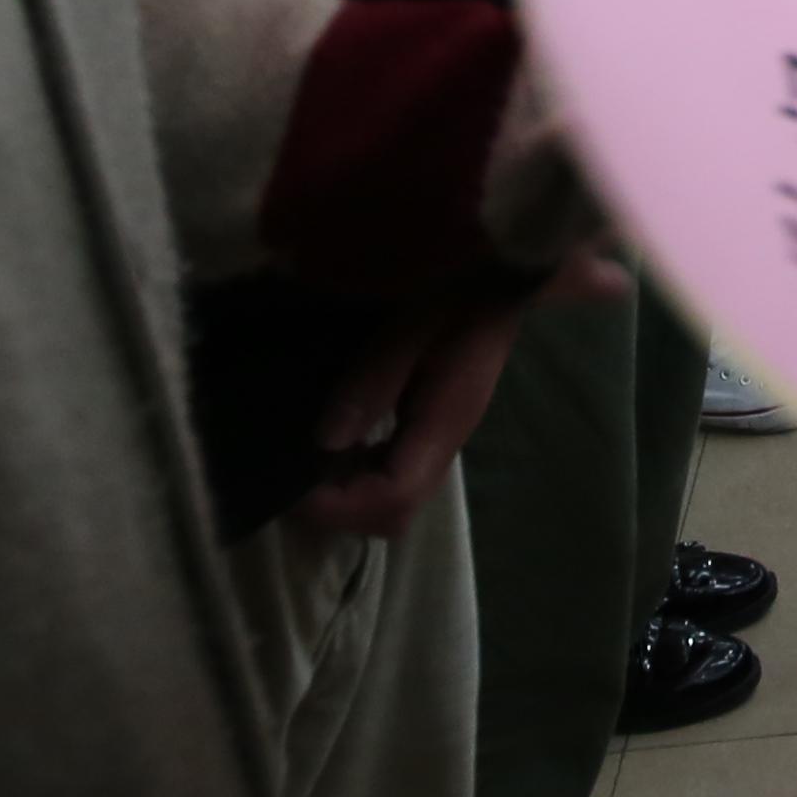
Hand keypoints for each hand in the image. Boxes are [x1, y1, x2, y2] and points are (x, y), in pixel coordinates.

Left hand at [292, 281, 534, 539]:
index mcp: (443, 424)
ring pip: (395, 500)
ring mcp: (441, 441)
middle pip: (395, 514)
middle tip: (295, 475)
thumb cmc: (458, 295)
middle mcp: (445, 445)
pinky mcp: (432, 431)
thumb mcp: (411, 326)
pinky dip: (359, 473)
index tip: (293, 486)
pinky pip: (394, 474)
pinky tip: (338, 441)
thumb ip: (373, 381)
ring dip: (348, 494)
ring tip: (310, 461)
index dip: (340, 506)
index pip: (393, 497)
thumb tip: (325, 442)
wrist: (502, 281)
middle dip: (340, 510)